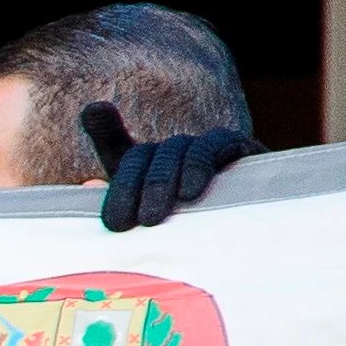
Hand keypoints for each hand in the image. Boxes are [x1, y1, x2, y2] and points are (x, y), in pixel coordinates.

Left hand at [79, 100, 253, 231]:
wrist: (256, 235)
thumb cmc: (196, 235)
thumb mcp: (151, 225)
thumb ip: (120, 204)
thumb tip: (89, 183)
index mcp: (152, 169)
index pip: (124, 149)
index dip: (107, 129)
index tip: (96, 109)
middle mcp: (178, 152)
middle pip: (145, 155)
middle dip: (130, 188)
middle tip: (122, 224)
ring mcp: (207, 147)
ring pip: (176, 150)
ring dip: (160, 182)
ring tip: (152, 218)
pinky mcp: (240, 148)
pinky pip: (215, 146)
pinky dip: (198, 166)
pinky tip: (191, 192)